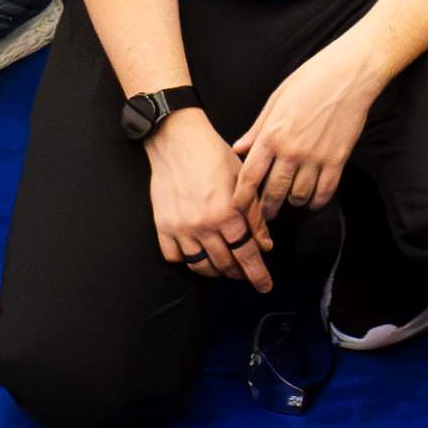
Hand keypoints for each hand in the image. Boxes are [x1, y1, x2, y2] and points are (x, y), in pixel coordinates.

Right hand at [147, 114, 270, 287]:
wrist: (177, 141)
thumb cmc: (213, 155)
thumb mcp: (243, 180)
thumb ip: (254, 215)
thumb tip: (265, 245)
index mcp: (227, 213)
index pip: (247, 254)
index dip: (258, 274)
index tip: (265, 286)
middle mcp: (203, 225)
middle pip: (225, 264)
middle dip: (239, 274)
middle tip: (246, 274)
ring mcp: (181, 228)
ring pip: (200, 266)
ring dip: (215, 271)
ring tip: (224, 267)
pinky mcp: (162, 226)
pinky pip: (175, 257)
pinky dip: (187, 261)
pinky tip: (197, 255)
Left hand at [231, 38, 389, 211]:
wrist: (348, 74)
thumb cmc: (310, 80)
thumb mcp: (276, 100)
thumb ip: (257, 129)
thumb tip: (238, 148)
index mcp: (271, 134)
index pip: (250, 176)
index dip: (242, 198)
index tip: (239, 208)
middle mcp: (291, 150)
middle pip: (273, 192)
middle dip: (266, 208)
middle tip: (266, 214)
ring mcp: (316, 157)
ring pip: (299, 196)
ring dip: (293, 203)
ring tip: (291, 202)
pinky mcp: (338, 159)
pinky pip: (325, 191)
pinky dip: (317, 201)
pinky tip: (313, 200)